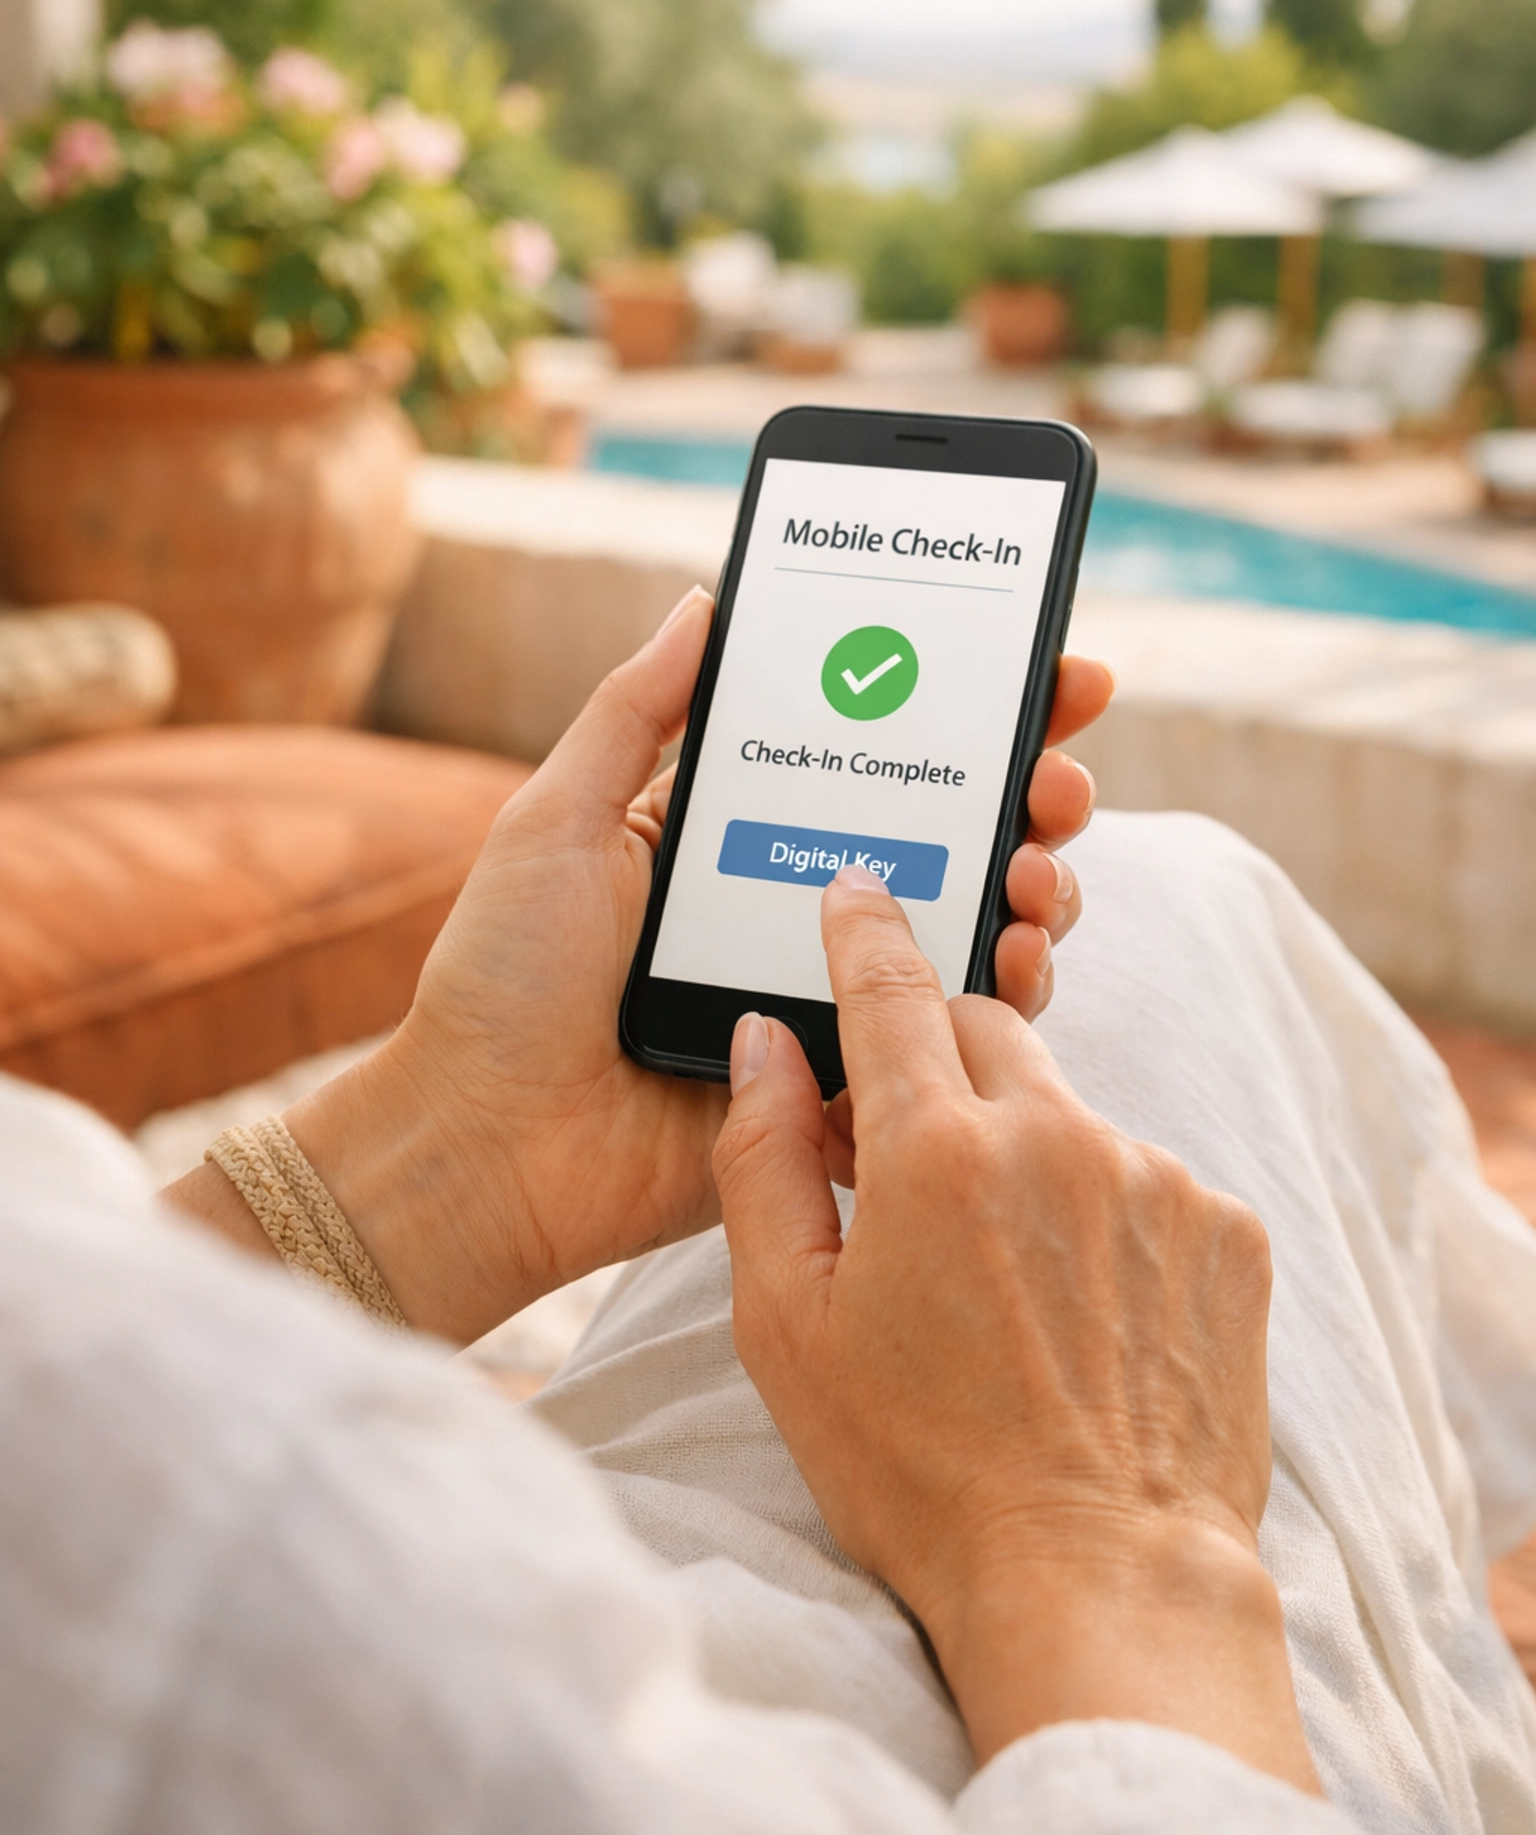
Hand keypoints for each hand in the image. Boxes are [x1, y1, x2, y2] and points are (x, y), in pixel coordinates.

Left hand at [164, 589, 1111, 1343]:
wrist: (489, 1142)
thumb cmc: (506, 976)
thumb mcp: (562, 816)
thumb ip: (639, 710)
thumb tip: (706, 599)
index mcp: (743, 832)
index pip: (878, 754)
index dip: (973, 708)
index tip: (1050, 667)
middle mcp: (804, 905)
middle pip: (955, 834)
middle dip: (1033, 793)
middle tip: (1058, 779)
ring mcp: (832, 995)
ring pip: (975, 929)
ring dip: (1035, 886)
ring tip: (1034, 873)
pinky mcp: (846, 1081)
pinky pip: (954, 1038)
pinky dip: (1008, 994)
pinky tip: (1017, 960)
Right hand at [712, 869, 1317, 1791]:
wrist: (1101, 1581)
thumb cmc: (920, 1469)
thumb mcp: (786, 1324)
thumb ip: (760, 1160)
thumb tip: (762, 1043)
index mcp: (935, 1151)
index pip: (888, 987)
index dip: (864, 927)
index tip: (858, 889)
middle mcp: (1055, 1135)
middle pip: (984, 1028)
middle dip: (936, 1059)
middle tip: (905, 1148)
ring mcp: (1153, 1176)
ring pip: (1064, 1106)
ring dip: (1022, 1147)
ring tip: (1000, 1276)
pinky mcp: (1225, 1226)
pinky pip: (1141, 1172)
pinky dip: (1098, 1206)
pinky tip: (1077, 1305)